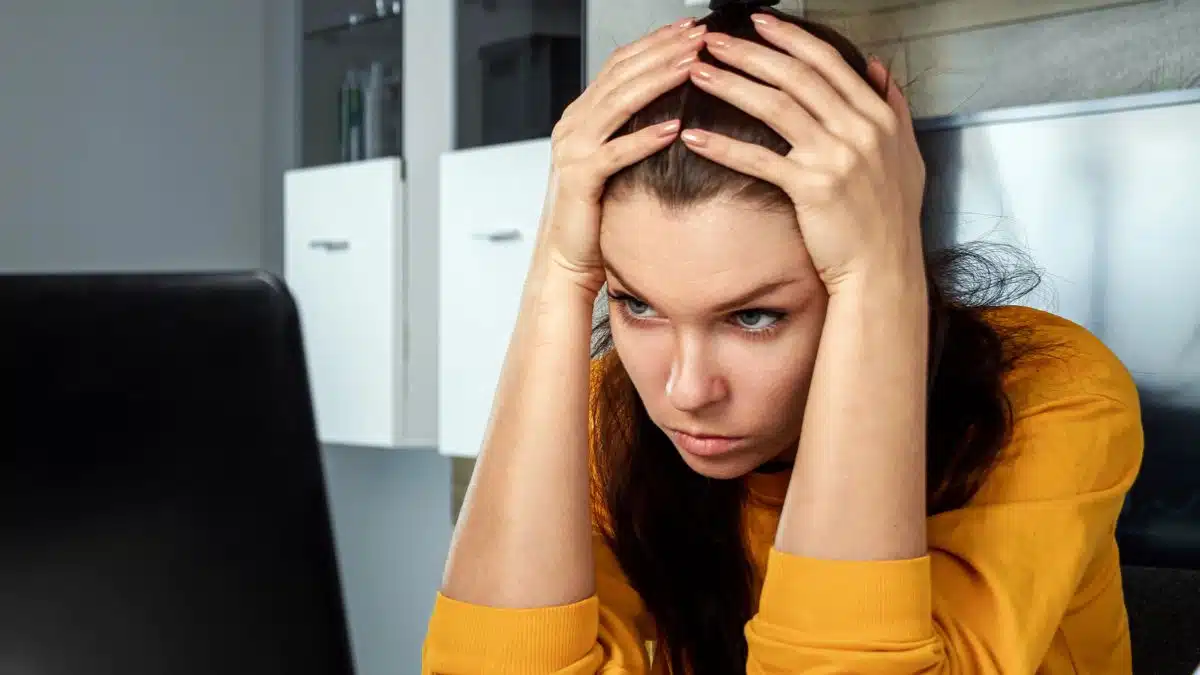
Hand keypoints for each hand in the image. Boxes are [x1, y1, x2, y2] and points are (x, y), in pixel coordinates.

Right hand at [538, 19, 705, 293]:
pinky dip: (644, 138)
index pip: (620, 65)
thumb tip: (667, 105)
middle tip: (698, 37)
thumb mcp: (612, 160)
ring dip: (658, 81)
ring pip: (618, 104)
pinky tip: (673, 127)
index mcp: (581, 116)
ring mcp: (572, 150)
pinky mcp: (579, 180)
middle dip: (662, 51)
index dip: (655, 43)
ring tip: (692, 66)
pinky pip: (615, 153)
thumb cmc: (594, 214)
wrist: (565, 258)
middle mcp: (573, 125)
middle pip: (621, 75)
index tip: (690, 30)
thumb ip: (628, 130)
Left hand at [680, 13, 925, 293]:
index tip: (759, 23)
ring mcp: (836, 158)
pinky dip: (724, 145)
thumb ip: (893, 107)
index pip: (828, 62)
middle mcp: (859, 130)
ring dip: (732, 85)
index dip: (790, 38)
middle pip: (795, 76)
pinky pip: (759, 159)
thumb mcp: (906, 155)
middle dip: (750, 53)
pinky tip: (695, 135)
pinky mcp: (812, 188)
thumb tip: (876, 69)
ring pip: (775, 107)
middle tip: (714, 40)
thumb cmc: (889, 220)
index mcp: (878, 116)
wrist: (884, 270)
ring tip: (699, 73)